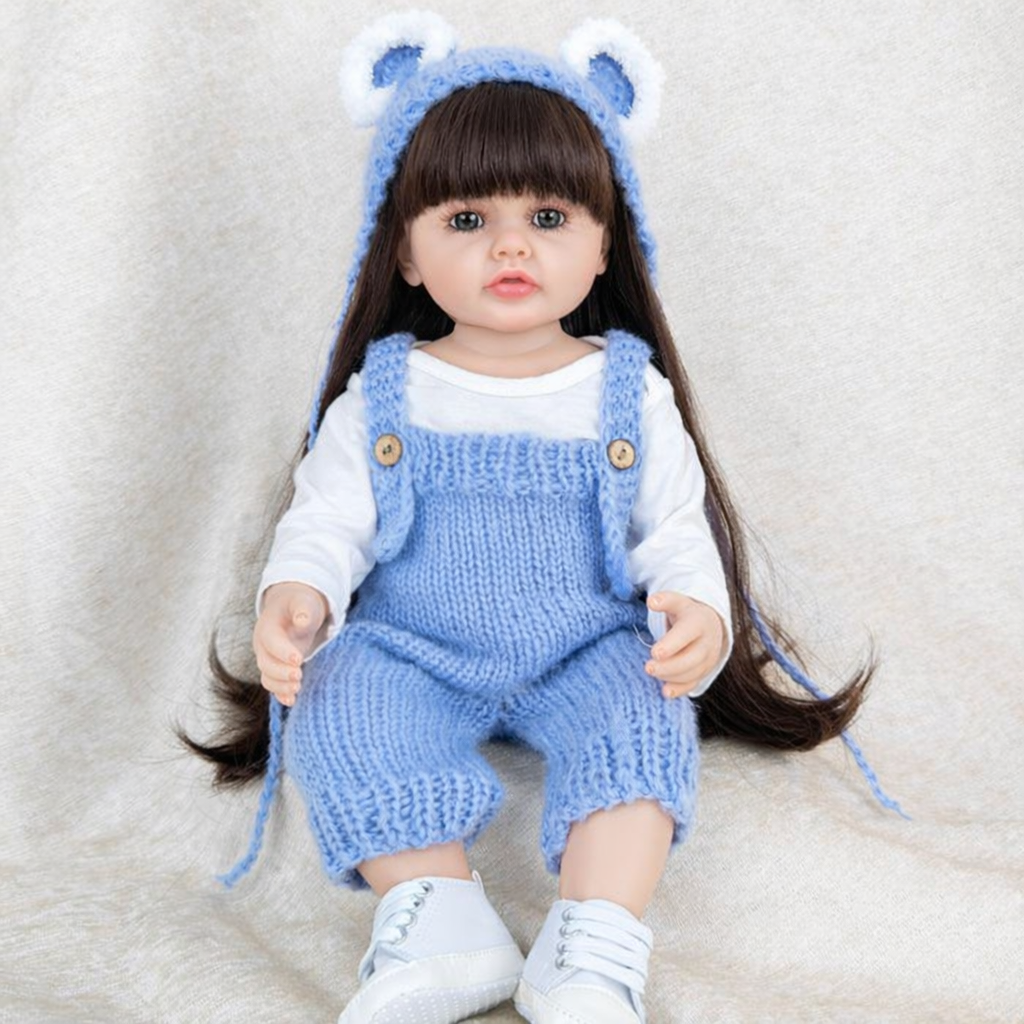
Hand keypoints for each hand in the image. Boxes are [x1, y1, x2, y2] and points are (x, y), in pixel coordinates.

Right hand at [253, 582, 328, 706]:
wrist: (292, 608)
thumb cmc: (299, 604)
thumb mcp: (303, 601)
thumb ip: (303, 609)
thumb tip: (302, 620)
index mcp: (267, 627)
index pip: (271, 642)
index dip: (282, 652)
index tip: (299, 659)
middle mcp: (263, 645)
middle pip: (266, 663)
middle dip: (281, 672)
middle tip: (299, 674)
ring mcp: (269, 658)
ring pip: (267, 677)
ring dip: (280, 685)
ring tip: (297, 687)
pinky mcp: (276, 668)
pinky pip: (273, 684)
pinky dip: (281, 694)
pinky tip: (292, 700)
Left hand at [644, 591, 726, 698]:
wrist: (709, 624)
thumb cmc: (686, 614)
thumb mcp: (677, 602)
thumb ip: (665, 601)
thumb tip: (652, 601)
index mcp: (699, 622)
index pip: (686, 635)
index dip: (671, 645)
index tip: (654, 652)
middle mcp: (707, 642)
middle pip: (691, 659)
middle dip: (668, 666)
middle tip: (648, 667)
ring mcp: (708, 659)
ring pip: (692, 673)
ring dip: (670, 676)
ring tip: (651, 671)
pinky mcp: (704, 672)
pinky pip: (694, 684)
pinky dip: (679, 690)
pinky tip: (665, 692)